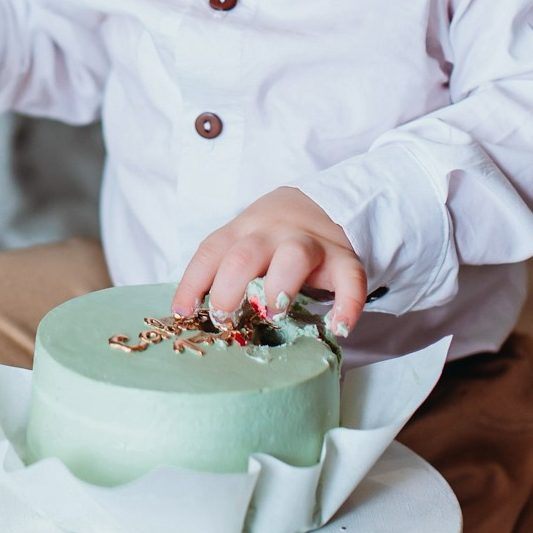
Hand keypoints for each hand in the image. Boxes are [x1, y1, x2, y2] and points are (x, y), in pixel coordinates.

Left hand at [172, 187, 367, 337]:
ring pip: (293, 256)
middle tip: (227, 320)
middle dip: (229, 291)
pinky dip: (347, 304)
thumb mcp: (242, 241)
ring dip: (279, 288)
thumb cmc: (270, 237)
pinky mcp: (343, 259)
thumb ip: (222, 270)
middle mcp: (272, 234)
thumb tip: (189, 317)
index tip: (183, 313)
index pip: (210, 252)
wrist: (321, 204)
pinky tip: (338, 328)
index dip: (192, 283)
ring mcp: (309, 244)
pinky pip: (349, 278)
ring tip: (274, 315)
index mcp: (241, 231)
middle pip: (245, 256)